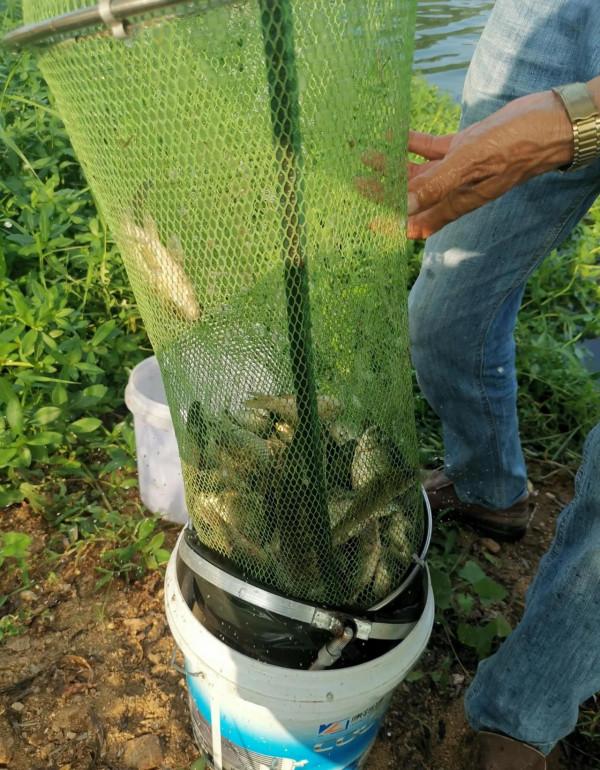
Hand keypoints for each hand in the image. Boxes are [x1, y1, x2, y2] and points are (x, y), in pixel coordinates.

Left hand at [359, 89, 574, 239]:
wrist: (550, 123)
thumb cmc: (515, 147)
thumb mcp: (469, 165)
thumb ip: (434, 186)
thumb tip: (401, 208)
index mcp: (454, 202)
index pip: (414, 224)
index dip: (391, 226)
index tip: (366, 223)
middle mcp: (452, 189)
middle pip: (409, 197)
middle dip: (382, 192)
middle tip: (355, 181)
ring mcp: (457, 168)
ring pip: (417, 172)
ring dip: (392, 165)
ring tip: (365, 153)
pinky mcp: (464, 147)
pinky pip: (430, 148)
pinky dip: (411, 142)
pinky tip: (393, 131)